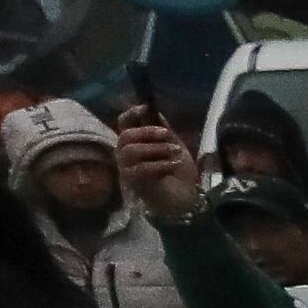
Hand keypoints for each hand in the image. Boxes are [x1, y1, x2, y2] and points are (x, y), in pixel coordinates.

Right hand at [115, 109, 208, 223]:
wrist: (184, 199)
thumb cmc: (177, 172)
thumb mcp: (174, 146)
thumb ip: (164, 130)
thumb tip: (154, 111)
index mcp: (134, 143)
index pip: (123, 123)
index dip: (132, 113)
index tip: (146, 108)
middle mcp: (125, 155)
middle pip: (126, 136)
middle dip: (148, 132)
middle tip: (168, 135)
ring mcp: (127, 170)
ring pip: (131, 151)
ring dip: (157, 149)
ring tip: (176, 152)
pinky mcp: (134, 183)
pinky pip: (141, 169)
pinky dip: (161, 164)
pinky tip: (174, 165)